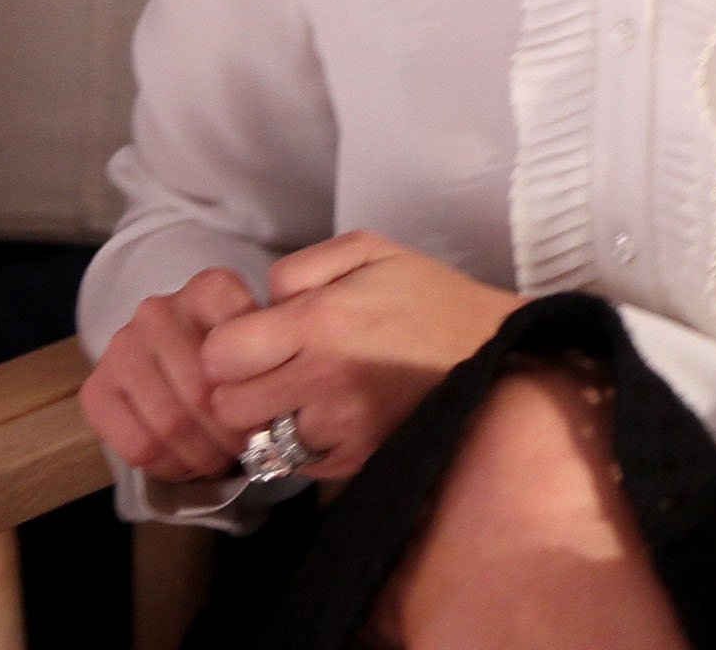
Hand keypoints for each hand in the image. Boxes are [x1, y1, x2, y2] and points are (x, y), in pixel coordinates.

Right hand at [82, 267, 261, 480]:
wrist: (170, 347)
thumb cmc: (231, 351)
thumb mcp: (261, 338)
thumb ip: (271, 359)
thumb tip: (283, 414)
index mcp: (208, 289)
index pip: (240, 344)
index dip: (259, 394)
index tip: (271, 417)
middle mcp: (159, 311)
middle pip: (202, 393)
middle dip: (231, 436)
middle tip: (251, 453)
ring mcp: (122, 348)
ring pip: (169, 424)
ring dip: (202, 456)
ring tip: (221, 461)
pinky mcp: (95, 388)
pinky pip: (135, 445)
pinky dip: (169, 466)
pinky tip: (187, 464)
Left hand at [197, 230, 523, 483]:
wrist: (497, 354)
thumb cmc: (431, 298)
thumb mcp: (371, 250)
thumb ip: (302, 266)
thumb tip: (261, 303)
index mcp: (319, 322)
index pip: (218, 355)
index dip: (226, 347)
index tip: (252, 340)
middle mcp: (321, 381)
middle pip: (226, 406)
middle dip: (239, 387)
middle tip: (273, 370)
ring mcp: (338, 428)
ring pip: (257, 440)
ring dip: (270, 420)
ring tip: (302, 395)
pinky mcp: (353, 461)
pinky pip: (295, 463)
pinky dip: (302, 444)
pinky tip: (331, 417)